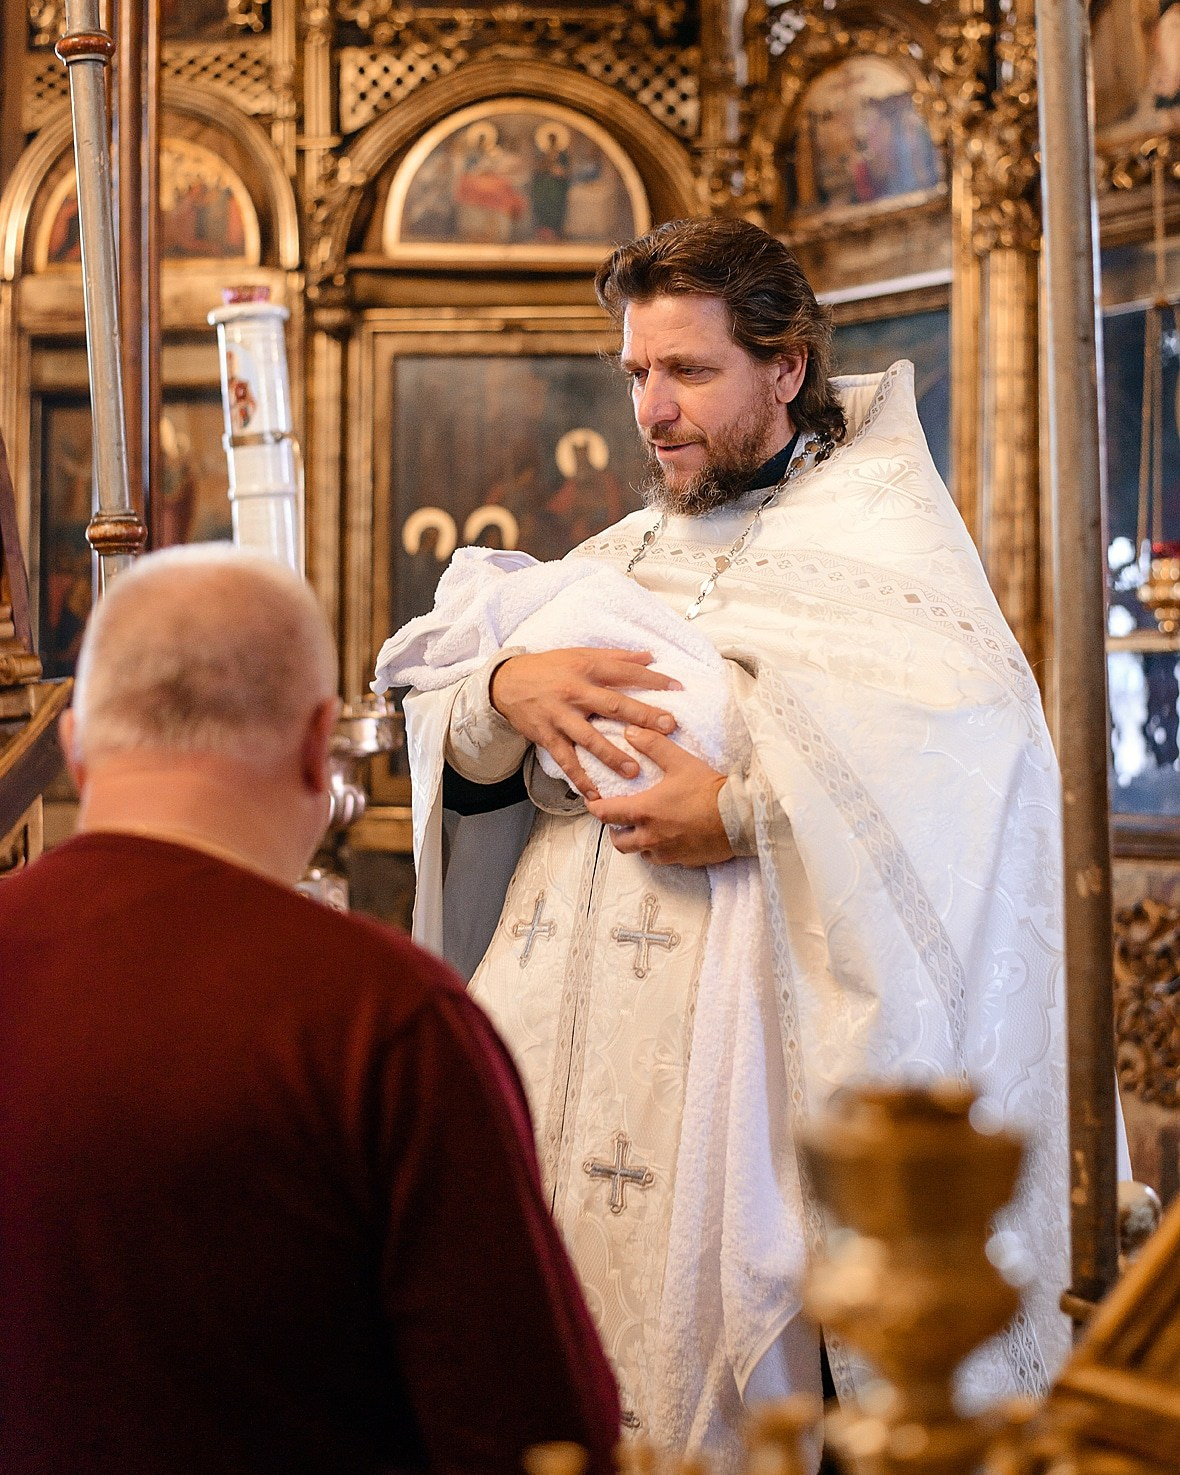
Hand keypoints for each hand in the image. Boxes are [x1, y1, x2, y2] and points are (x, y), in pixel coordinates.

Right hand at [489, 649, 680, 799]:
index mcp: (587, 669)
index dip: (652, 680)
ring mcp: (560, 716)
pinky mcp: (547, 736)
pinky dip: (580, 778)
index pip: (625, 673)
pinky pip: (566, 760)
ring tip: (633, 771)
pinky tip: (594, 794)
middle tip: (668, 727)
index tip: (678, 688)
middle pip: (613, 705)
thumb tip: (649, 656)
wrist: (507, 682)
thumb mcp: (581, 655)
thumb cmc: (549, 667)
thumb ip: (616, 657)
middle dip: (642, 717)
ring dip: (612, 755)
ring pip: (590, 738)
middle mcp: (575, 692)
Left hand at [585, 726, 733, 867]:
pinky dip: (659, 851)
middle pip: (619, 841)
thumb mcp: (680, 761)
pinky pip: (663, 860)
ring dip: (637, 842)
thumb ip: (653, 745)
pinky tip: (668, 838)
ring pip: (640, 853)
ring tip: (644, 829)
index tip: (594, 802)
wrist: (740, 817)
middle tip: (620, 819)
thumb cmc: (709, 790)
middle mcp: (650, 837)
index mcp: (645, 811)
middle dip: (615, 830)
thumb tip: (631, 732)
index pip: (606, 814)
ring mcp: (667, 853)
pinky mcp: (683, 862)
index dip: (595, 808)